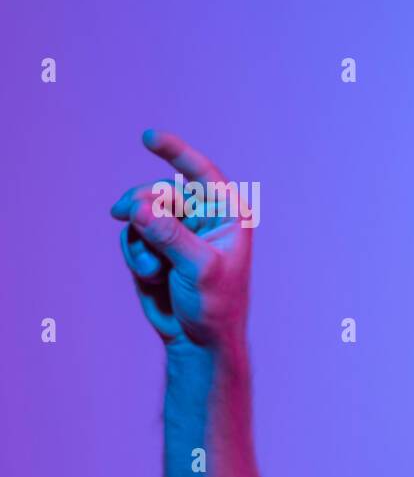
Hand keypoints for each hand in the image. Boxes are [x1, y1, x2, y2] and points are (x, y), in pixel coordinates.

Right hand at [110, 130, 251, 351]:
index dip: (176, 151)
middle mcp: (204, 217)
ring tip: (155, 269)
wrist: (199, 339)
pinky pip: (132, 234)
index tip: (149, 136)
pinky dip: (135, 254)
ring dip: (139, 240)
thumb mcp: (198, 268)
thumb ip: (169, 236)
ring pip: (140, 212)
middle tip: (121, 215)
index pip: (202, 173)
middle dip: (142, 206)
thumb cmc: (214, 305)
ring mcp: (178, 230)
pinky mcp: (157, 245)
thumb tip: (139, 207)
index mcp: (228, 215)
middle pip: (160, 191)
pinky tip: (151, 275)